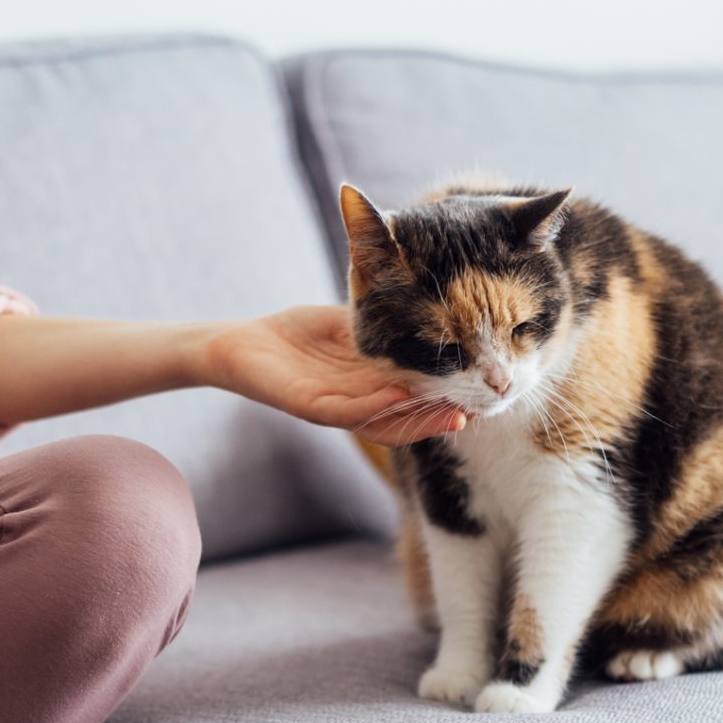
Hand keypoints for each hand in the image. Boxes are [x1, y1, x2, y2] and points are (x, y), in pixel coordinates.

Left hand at [200, 305, 464, 445]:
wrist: (239, 344)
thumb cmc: (294, 336)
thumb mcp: (350, 325)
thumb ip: (384, 321)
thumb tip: (425, 300)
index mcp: (369, 387)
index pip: (417, 399)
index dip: (448, 398)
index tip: (483, 390)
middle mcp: (356, 405)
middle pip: (407, 419)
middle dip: (443, 416)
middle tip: (480, 411)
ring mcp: (333, 408)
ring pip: (383, 422)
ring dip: (419, 419)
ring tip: (453, 413)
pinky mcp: (307, 405)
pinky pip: (345, 412)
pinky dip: (373, 406)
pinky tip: (398, 395)